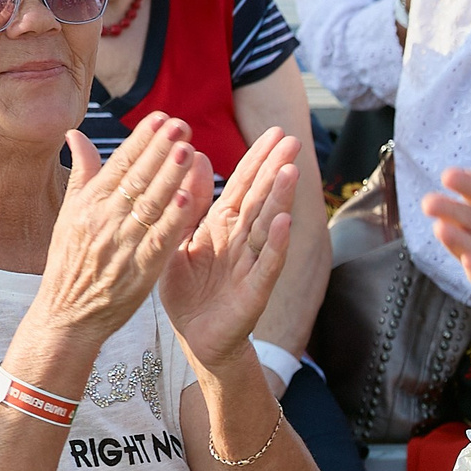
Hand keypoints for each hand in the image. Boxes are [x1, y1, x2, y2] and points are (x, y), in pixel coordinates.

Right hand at [30, 115, 211, 342]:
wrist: (67, 315)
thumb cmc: (71, 262)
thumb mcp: (70, 215)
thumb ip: (81, 173)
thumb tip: (74, 133)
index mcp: (88, 205)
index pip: (118, 165)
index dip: (141, 141)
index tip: (161, 117)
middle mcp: (103, 221)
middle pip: (135, 179)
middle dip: (159, 150)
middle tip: (181, 124)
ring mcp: (121, 245)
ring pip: (149, 205)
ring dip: (169, 177)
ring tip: (188, 150)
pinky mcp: (138, 271)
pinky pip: (157, 241)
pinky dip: (171, 220)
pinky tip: (185, 198)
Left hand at [161, 125, 298, 371]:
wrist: (195, 338)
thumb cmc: (188, 292)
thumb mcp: (176, 241)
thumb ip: (187, 204)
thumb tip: (197, 158)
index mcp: (222, 226)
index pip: (243, 186)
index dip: (258, 159)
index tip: (274, 132)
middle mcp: (242, 241)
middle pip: (261, 199)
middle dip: (276, 169)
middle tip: (293, 139)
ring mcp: (251, 265)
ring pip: (268, 227)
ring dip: (280, 200)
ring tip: (290, 171)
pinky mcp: (254, 292)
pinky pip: (267, 265)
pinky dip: (276, 245)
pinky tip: (284, 224)